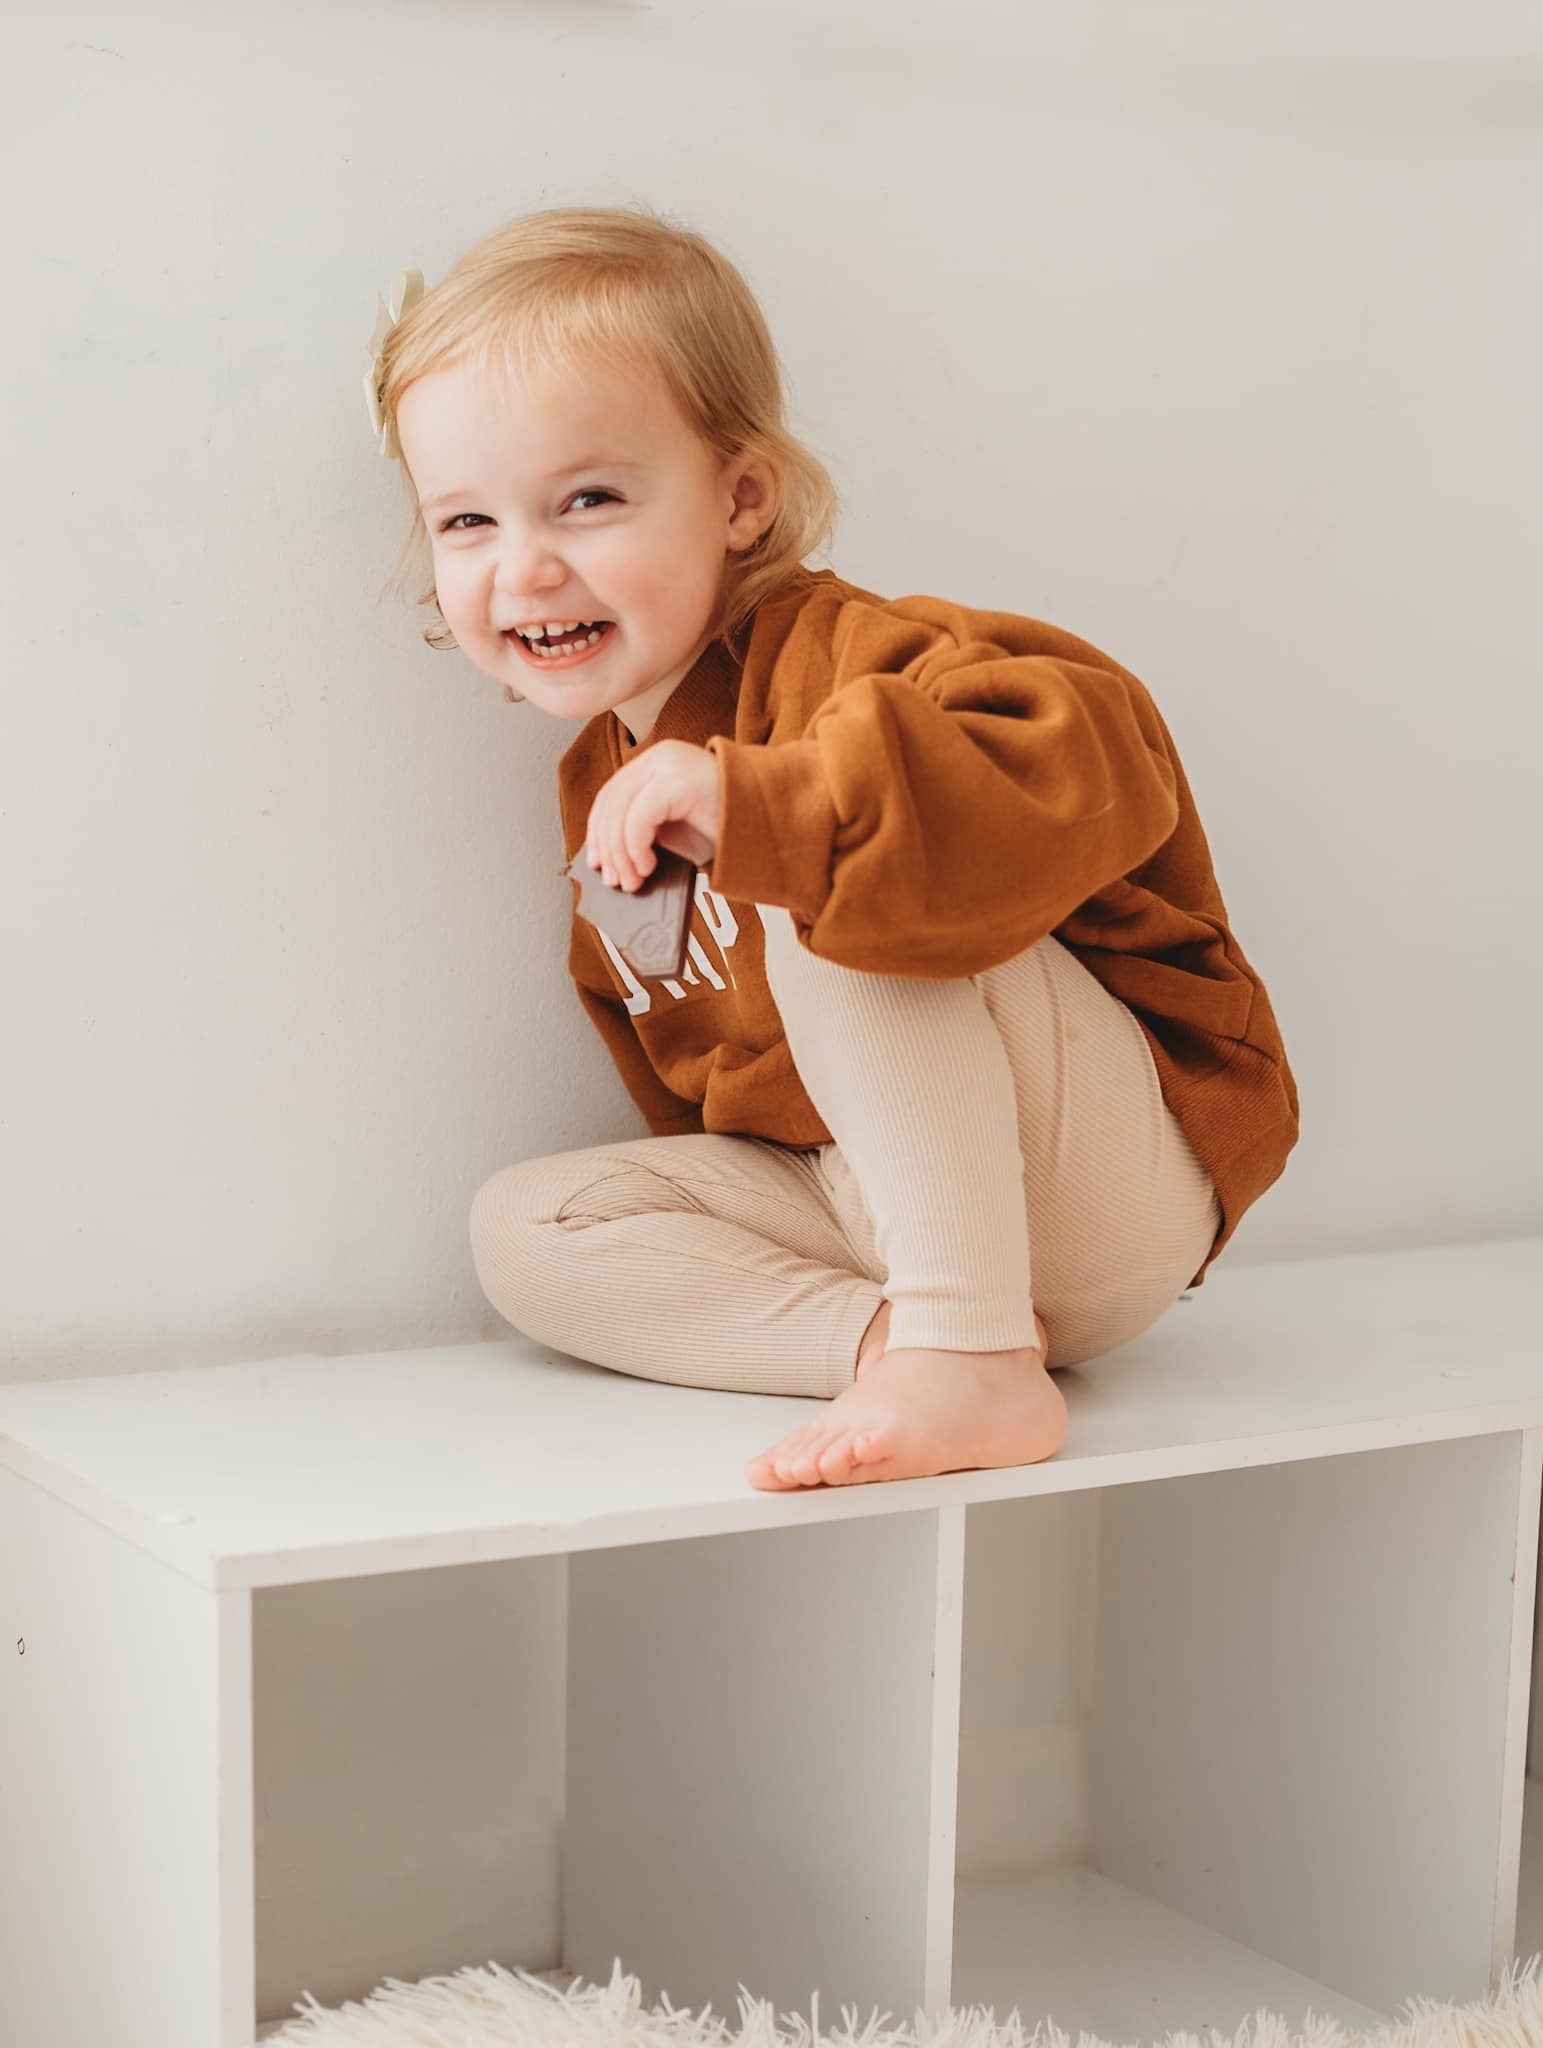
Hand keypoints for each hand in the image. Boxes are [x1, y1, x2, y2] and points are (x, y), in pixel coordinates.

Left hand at [584, 739, 721, 890]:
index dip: (598, 829)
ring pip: (621, 813)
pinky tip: (647, 866)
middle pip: (612, 803)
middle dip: (608, 848)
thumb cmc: (728, 827)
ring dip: (622, 855)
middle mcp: (660, 757)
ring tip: (633, 880)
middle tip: (614, 880)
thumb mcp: (676, 827)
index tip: (597, 860)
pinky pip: (639, 818)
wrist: (772, 823)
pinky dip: (635, 848)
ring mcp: (669, 765)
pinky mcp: (678, 781)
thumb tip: (609, 856)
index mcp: (656, 762)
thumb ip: (643, 830)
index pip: (611, 793)